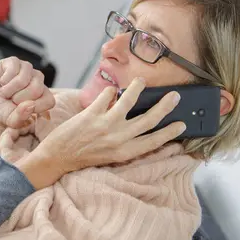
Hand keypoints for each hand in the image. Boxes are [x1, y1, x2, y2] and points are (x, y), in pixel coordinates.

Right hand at [0, 57, 54, 127]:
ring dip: (10, 89)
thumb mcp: (10, 120)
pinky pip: (15, 68)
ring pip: (26, 78)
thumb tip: (30, 105)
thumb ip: (21, 117)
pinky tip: (1, 82)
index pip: (50, 100)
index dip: (35, 106)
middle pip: (38, 89)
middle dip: (20, 98)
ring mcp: (27, 69)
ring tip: (4, 92)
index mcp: (41, 96)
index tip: (20, 109)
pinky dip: (5, 79)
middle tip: (10, 100)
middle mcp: (37, 81)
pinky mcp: (14, 62)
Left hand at [16, 78, 185, 188]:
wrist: (58, 157)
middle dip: (165, 106)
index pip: (154, 141)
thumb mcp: (110, 155)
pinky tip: (112, 90)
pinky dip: (111, 91)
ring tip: (141, 81)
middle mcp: (118, 139)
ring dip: (137, 89)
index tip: (182, 124)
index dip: (170, 132)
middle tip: (174, 96)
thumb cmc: (84, 156)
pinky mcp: (91, 115)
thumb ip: (125, 143)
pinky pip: (106, 96)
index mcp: (125, 152)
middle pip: (149, 119)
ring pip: (129, 102)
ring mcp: (105, 126)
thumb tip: (139, 123)